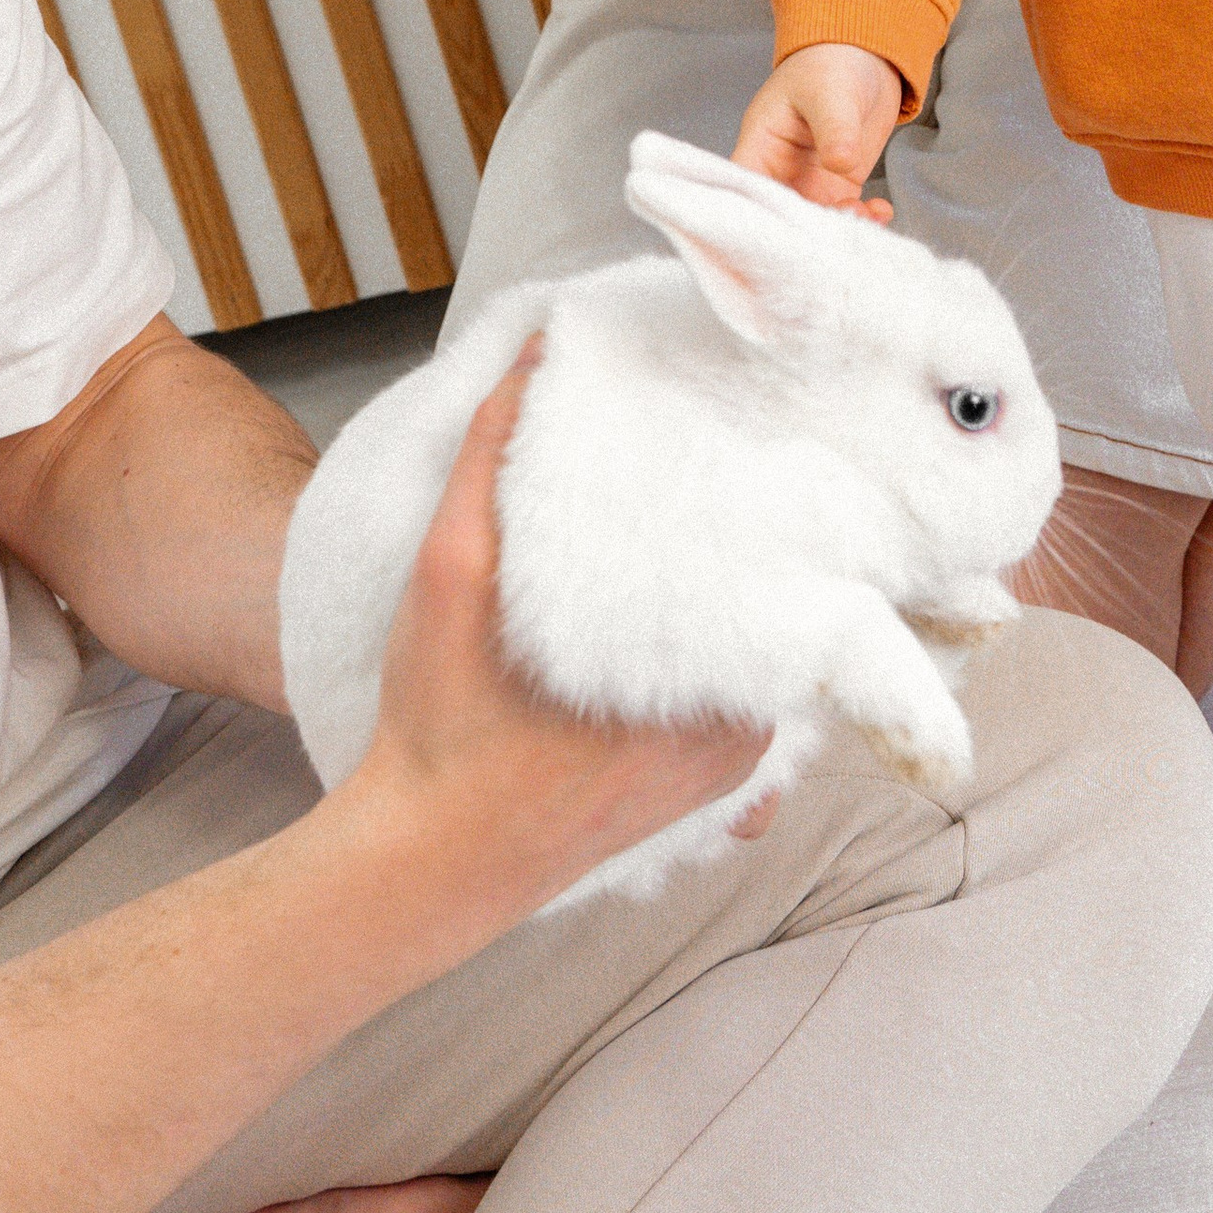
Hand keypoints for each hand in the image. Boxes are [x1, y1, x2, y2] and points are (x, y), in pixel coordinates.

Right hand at [345, 349, 771, 927]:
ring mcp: (733, 765)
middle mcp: (735, 723)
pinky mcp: (716, 791)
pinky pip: (756, 700)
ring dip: (748, 594)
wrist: (431, 860)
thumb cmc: (439, 721)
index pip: (773, 551)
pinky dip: (736, 654)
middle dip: (759, 533)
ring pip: (772, 650)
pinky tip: (691, 613)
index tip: (747, 427)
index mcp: (693, 665)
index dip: (765, 482)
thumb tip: (540, 352)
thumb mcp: (447, 571)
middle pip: (780, 597)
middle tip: (731, 460)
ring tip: (712, 526)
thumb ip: (496, 458)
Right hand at [733, 46, 903, 215]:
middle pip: (779, 214)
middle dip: (806, 230)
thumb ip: (834, 127)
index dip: (757, 215)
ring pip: (814, 221)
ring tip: (866, 216)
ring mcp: (809, 180)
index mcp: (761, 145)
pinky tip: (881, 210)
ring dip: (839, 226)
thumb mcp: (830, 91)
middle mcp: (779, 169)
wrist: (866, 56)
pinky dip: (863, 219)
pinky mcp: (839, 184)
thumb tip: (841, 164)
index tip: (784, 231)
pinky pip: (845, 213)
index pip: (746, 188)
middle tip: (838, 227)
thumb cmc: (831, 63)